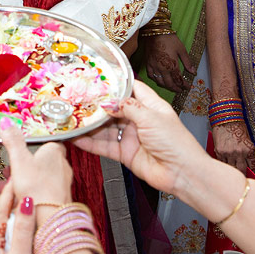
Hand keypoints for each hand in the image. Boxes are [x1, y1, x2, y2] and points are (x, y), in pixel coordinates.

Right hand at [0, 117, 72, 208]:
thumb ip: (13, 141)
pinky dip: (24, 195)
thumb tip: (7, 122)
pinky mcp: (56, 200)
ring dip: (18, 182)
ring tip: (2, 188)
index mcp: (54, 152)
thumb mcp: (19, 160)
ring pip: (36, 179)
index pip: (45, 143)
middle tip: (7, 171)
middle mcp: (61, 167)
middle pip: (38, 162)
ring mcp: (60, 184)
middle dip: (20, 167)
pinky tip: (10, 202)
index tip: (21, 148)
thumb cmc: (38, 188)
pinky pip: (37, 193)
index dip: (31, 146)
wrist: (48, 218)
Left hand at [0, 179, 34, 253]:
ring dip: (16, 227)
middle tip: (31, 197)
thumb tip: (26, 203)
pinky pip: (2, 245)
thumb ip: (24, 230)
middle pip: (2, 220)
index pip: (0, 210)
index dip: (10, 193)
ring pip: (2, 233)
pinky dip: (13, 240)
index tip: (17, 176)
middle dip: (16, 210)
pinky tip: (24, 243)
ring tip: (31, 222)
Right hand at [72, 80, 204, 196]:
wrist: (182, 173)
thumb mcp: (151, 117)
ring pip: (106, 128)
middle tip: (78, 99)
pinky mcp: (125, 153)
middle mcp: (139, 120)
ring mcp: (131, 137)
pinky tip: (77, 138)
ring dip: (90, 125)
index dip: (116, 84)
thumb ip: (128, 107)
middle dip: (97, 105)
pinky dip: (90, 142)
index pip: (131, 89)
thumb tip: (110, 102)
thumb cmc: (176, 143)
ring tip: (73, 119)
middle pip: (114, 109)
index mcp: (150, 106)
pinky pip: (104, 146)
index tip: (97, 80)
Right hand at [143, 32, 192, 92]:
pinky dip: (156, 80)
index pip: (179, 80)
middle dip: (176, 88)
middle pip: (169, 84)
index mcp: (172, 65)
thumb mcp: (181, 49)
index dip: (184, 85)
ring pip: (160, 82)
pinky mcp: (148, 64)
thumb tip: (193, 72)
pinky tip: (160, 80)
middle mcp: (162, 69)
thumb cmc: (169, 39)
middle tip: (180, 90)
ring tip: (172, 87)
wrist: (155, 32)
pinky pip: (151, 76)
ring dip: (167, 86)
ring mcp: (154, 67)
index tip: (187, 87)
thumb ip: (187, 62)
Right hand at [214, 120, 254, 170]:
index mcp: (249, 149)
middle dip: (243, 174)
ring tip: (233, 171)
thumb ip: (248, 153)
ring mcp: (228, 153)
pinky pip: (222, 163)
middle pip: (242, 170)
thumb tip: (248, 165)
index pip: (253, 167)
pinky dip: (224, 164)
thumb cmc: (237, 127)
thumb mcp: (247, 140)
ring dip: (233, 170)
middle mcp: (239, 153)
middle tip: (243, 176)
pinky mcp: (219, 152)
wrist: (225, 118)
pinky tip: (226, 164)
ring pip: (231, 168)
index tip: (253, 175)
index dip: (254, 172)